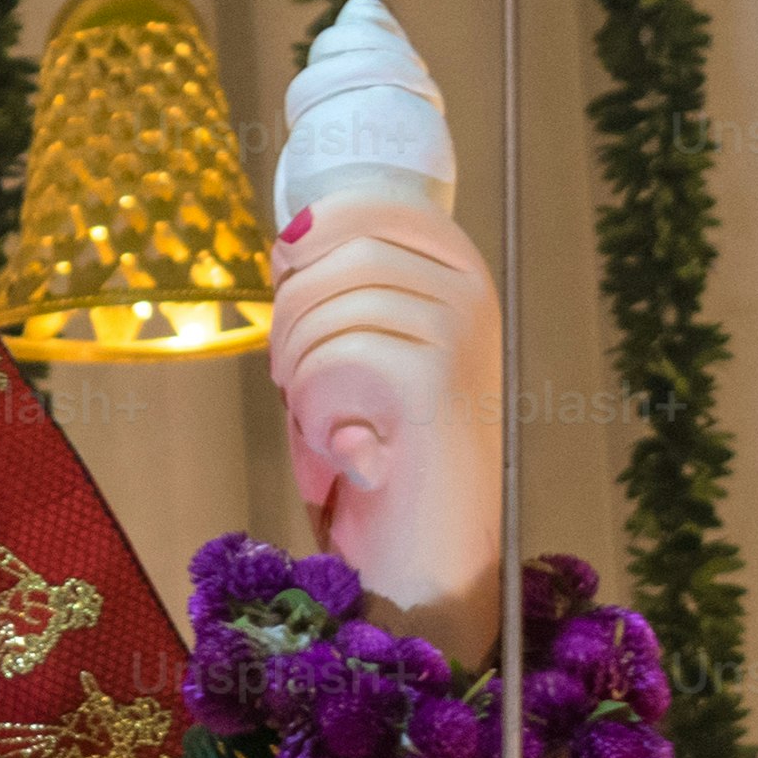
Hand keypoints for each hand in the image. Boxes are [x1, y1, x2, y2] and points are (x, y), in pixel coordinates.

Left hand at [268, 195, 501, 657]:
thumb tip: (292, 233)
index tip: (285, 270)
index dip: (313, 229)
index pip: (377, 205)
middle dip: (292, 305)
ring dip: (296, 359)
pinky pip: (336, 354)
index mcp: (461, 276)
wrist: (427, 551)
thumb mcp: (366, 352)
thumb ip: (344, 292)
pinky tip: (342, 443)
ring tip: (313, 412)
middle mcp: (472, 295)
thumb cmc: (384, 452)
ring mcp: (460, 334)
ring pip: (334, 301)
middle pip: (346, 245)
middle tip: (289, 372)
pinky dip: (314, 403)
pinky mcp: (434, 380)